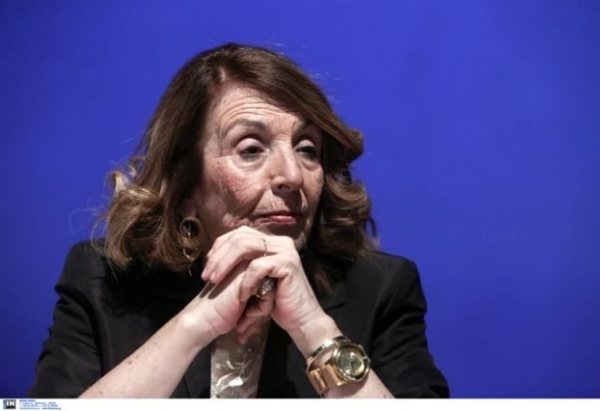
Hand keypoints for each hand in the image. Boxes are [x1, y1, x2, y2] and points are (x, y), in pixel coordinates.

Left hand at [201, 226, 324, 338]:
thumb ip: (243, 264)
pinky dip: (246, 281)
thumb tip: (216, 254)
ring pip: (245, 246)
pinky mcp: (287, 263)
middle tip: (207, 276)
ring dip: (225, 264)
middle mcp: (279, 241)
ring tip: (216, 282)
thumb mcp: (255, 280)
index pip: (240, 233)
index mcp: (271, 242)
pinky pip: (257, 266)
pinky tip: (242, 296)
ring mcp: (285, 250)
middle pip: (240, 236)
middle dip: (219, 256)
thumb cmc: (276, 303)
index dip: (220, 246)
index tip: (207, 266)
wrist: (300, 320)